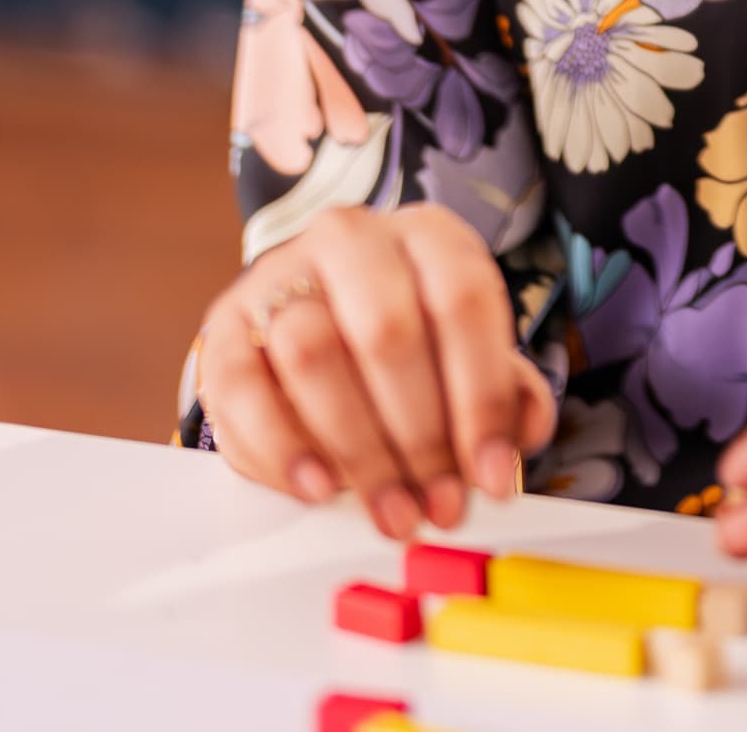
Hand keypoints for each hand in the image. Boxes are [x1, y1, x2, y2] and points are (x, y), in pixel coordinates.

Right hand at [194, 202, 552, 541]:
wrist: (308, 319)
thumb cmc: (406, 345)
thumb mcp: (463, 353)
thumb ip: (503, 390)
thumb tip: (521, 434)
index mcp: (425, 236)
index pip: (463, 299)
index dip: (483, 396)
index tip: (491, 474)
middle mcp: (350, 240)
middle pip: (387, 330)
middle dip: (421, 435)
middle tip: (439, 504)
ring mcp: (278, 278)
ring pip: (312, 354)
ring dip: (358, 450)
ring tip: (390, 511)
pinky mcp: (225, 328)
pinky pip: (241, 387)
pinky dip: (281, 447)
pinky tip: (319, 488)